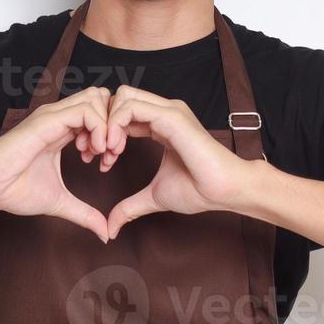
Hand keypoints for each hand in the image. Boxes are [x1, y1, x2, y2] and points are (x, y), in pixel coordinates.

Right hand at [0, 86, 113, 241]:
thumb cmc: (13, 188)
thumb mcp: (60, 202)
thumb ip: (85, 214)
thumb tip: (105, 233)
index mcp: (63, 130)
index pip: (99, 113)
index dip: (112, 134)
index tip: (108, 161)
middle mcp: (59, 118)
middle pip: (102, 99)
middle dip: (115, 124)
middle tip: (110, 154)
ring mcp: (53, 116)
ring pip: (97, 98)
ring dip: (108, 126)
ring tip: (102, 153)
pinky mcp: (46, 121)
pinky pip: (84, 111)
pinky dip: (99, 128)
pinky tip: (93, 151)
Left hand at [102, 85, 250, 239]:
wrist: (224, 190)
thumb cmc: (199, 189)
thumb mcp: (154, 196)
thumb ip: (130, 206)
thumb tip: (111, 227)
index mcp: (161, 124)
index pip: (123, 111)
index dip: (105, 132)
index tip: (100, 159)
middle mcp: (164, 112)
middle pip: (119, 97)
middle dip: (102, 122)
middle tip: (98, 153)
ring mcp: (169, 111)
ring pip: (123, 97)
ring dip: (107, 123)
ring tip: (107, 152)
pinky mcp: (172, 117)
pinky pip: (132, 107)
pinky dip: (116, 124)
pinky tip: (115, 149)